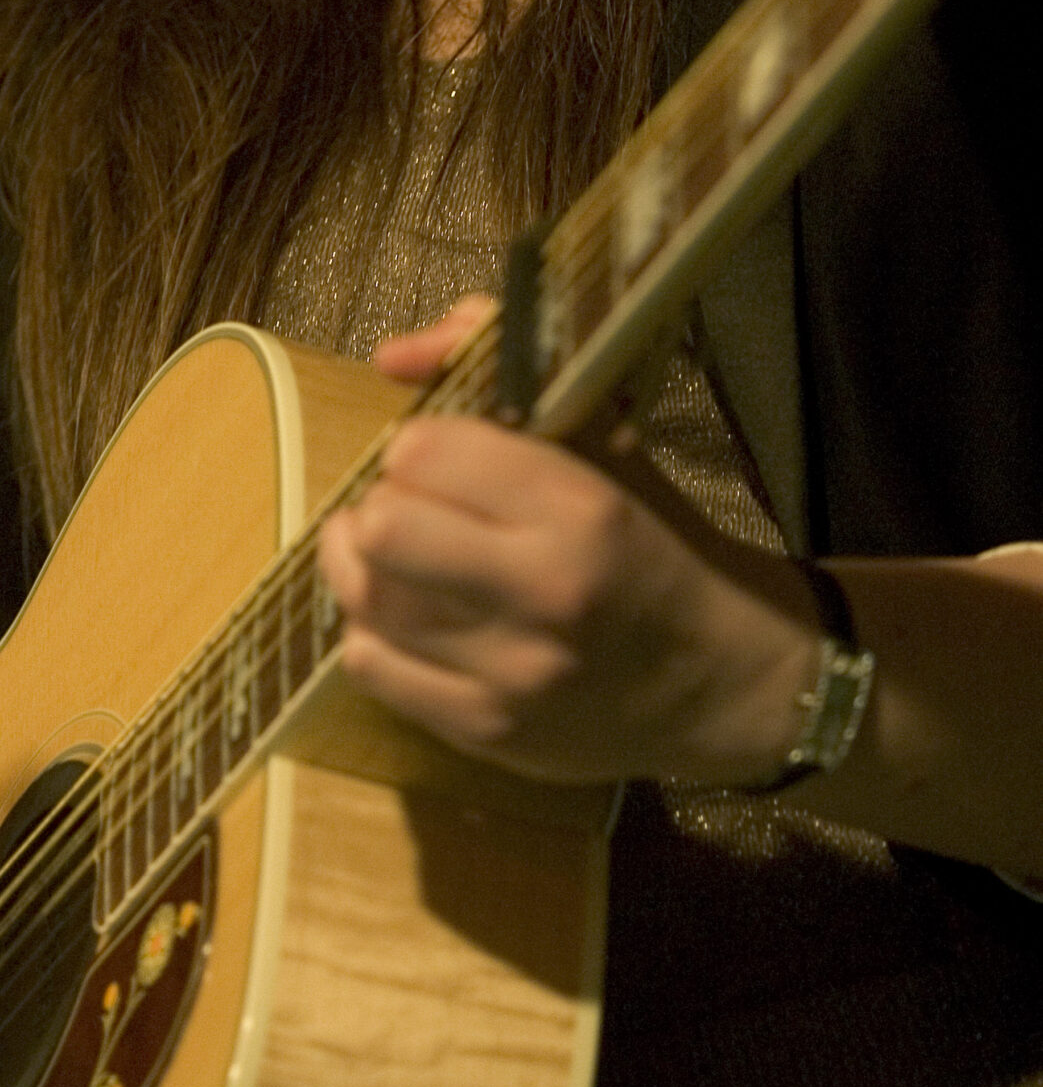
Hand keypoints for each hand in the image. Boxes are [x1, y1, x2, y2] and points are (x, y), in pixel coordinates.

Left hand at [317, 298, 822, 786]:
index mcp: (583, 509)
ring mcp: (512, 674)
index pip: (428, 453)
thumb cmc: (657, 546)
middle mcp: (546, 593)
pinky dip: (371, 631)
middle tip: (408, 507)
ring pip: (367, 600)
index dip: (419, 446)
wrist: (723, 682)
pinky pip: (370, 667)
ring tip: (393, 553)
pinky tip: (404, 616)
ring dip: (363, 563)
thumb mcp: (606, 443)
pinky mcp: (485, 732)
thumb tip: (392, 354)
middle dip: (382, 504)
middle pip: (384, 530)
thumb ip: (500, 372)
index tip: (438, 456)